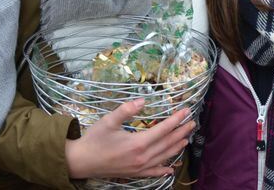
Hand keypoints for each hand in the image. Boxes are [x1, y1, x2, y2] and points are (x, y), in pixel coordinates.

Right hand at [65, 99, 192, 178]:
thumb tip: (143, 99)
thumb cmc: (94, 139)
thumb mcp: (108, 121)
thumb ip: (126, 110)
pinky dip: (164, 169)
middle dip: (181, 132)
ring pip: (164, 157)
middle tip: (192, 122)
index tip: (186, 111)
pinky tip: (171, 169)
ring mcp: (139, 168)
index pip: (163, 129)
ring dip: (176, 147)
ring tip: (186, 139)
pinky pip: (153, 173)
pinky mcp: (134, 174)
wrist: (80, 162)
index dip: (176, 120)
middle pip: (167, 143)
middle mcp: (142, 157)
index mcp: (138, 143)